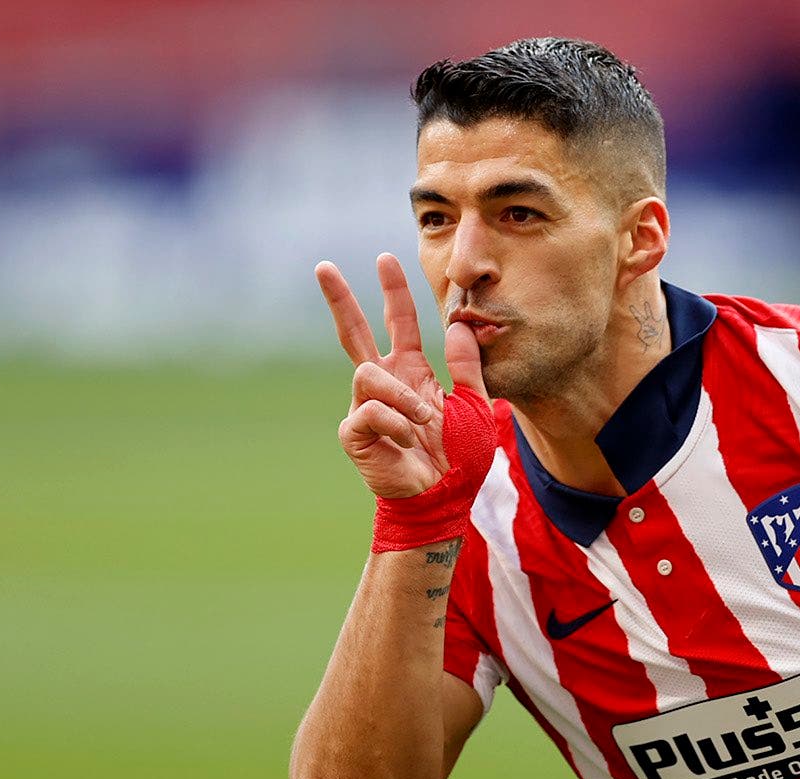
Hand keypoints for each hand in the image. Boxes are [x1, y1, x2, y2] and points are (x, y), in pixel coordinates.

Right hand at [317, 253, 488, 498]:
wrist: (444, 498)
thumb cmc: (460, 457)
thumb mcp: (476, 405)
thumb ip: (467, 366)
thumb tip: (460, 325)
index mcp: (412, 373)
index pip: (399, 324)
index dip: (394, 293)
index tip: (385, 259)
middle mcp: (384, 385)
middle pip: (354, 333)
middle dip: (340, 300)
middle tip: (324, 267)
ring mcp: (365, 406)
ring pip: (368, 373)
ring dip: (402, 395)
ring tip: (424, 421)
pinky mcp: (355, 432)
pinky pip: (369, 410)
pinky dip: (395, 423)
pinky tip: (408, 440)